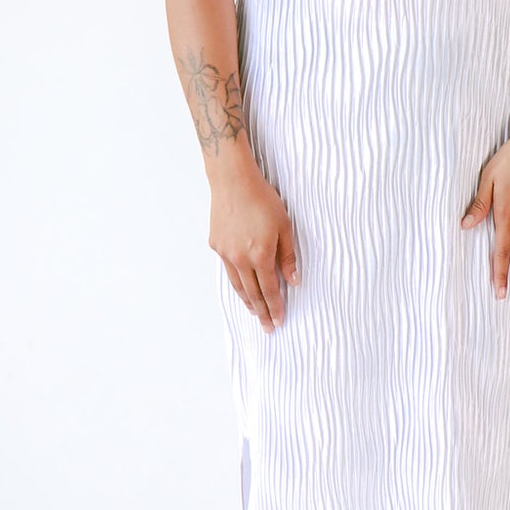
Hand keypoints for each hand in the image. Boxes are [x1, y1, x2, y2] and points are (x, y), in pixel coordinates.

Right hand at [208, 160, 299, 332]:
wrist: (233, 181)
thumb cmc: (263, 200)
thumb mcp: (284, 227)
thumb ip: (288, 256)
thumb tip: (293, 280)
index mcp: (260, 255)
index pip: (269, 290)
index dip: (275, 307)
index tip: (278, 321)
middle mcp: (240, 259)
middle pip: (252, 293)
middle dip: (261, 312)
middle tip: (267, 327)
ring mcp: (226, 253)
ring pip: (238, 284)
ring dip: (247, 301)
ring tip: (254, 312)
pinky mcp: (216, 245)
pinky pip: (228, 269)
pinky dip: (236, 281)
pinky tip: (241, 285)